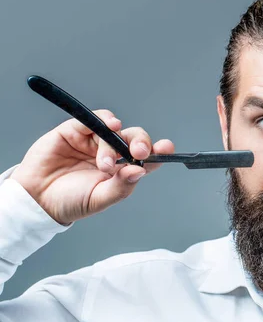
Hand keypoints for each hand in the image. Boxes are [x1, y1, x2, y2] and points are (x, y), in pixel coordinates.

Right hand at [10, 110, 174, 224]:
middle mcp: (112, 153)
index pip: (147, 158)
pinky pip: (94, 119)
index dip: (159, 151)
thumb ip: (121, 186)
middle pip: (134, 139)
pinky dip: (104, 120)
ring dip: (114, 144)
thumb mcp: (99, 199)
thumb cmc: (70, 201)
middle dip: (141, 142)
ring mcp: (94, 141)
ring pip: (114, 131)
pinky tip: (109, 126)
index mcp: (122, 170)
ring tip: (104, 164)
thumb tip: (139, 171)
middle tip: (139, 152)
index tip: (167, 148)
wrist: (36, 199)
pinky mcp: (75, 131)